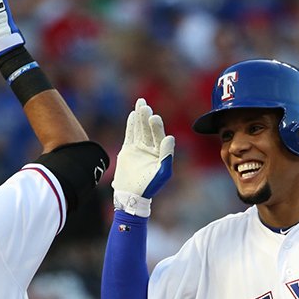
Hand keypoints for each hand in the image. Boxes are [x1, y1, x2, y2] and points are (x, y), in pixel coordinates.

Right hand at [112, 98, 174, 215]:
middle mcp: (151, 148)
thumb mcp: (162, 172)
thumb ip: (167, 155)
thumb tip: (170, 137)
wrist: (131, 195)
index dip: (157, 127)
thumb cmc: (149, 186)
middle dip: (147, 118)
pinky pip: (130, 134)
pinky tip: (133, 114)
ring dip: (140, 117)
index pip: (159, 136)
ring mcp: (139, 148)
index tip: (154, 118)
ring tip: (140, 103)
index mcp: (161, 153)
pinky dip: (131, 125)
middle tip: (145, 107)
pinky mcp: (128, 150)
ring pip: (140, 129)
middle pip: (149, 130)